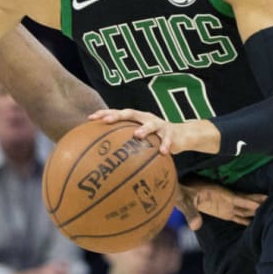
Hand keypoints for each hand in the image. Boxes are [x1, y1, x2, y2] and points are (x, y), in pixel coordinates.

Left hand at [88, 109, 219, 155]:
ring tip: (137, 135)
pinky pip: (168, 140)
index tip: (90, 118)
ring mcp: (159, 124)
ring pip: (151, 124)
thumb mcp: (141, 141)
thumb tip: (104, 160)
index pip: (118, 113)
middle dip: (118, 116)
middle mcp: (146, 118)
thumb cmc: (155, 140)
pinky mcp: (172, 133)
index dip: (104, 113)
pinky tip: (162, 153)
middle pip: (131, 113)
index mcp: (136, 118)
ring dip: (144, 129)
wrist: (182, 136)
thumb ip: (126, 145)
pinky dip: (165, 145)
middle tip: (106, 121)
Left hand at [177, 178, 263, 229]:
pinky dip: (246, 218)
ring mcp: (225, 205)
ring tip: (270, 212)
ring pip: (244, 209)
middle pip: (246, 203)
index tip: (264, 200)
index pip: (238, 198)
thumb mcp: (184, 200)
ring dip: (255, 211)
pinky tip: (253, 222)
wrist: (177, 188)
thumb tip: (196, 226)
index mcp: (219, 194)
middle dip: (259, 204)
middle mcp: (225, 199)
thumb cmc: (180, 191)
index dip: (250, 200)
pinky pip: (237, 215)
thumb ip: (190, 212)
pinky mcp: (222, 210)